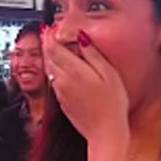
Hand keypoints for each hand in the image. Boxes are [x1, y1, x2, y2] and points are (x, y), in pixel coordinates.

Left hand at [42, 26, 128, 145]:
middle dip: (48, 43)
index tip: (51, 27)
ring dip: (50, 56)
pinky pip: (55, 80)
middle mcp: (62, 81)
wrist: (105, 133)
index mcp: (73, 71)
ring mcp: (60, 92)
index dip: (50, 35)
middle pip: (48, 57)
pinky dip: (56, 70)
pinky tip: (65, 68)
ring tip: (55, 46)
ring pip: (50, 68)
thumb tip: (81, 38)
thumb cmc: (112, 105)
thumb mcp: (109, 74)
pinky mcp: (62, 101)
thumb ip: (93, 54)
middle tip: (49, 33)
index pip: (54, 48)